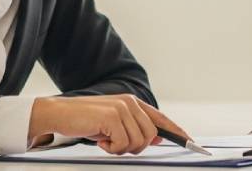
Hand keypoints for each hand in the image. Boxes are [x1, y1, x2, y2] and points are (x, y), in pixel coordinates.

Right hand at [29, 94, 190, 154]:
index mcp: (133, 103)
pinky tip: (100, 140)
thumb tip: (156, 140)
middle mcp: (130, 102)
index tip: (192, 143)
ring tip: (105, 140)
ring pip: (138, 142)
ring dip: (121, 148)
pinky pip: (123, 144)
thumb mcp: (112, 126)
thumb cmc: (84, 121)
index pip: (161, 119)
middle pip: (151, 136)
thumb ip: (133, 128)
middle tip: (114, 144)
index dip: (177, 132)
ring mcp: (123, 108)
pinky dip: (111, 148)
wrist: (59, 115)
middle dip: (134, 147)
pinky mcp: (113, 117)